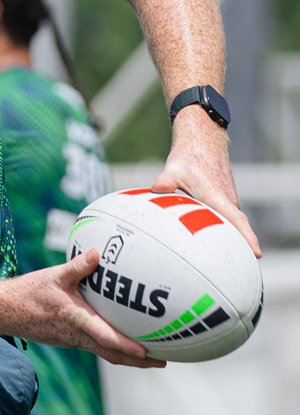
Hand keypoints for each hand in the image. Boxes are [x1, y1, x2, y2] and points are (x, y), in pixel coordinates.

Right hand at [4, 251, 165, 368]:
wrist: (6, 311)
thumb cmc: (29, 293)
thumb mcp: (53, 276)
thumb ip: (77, 266)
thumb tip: (98, 253)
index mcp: (75, 320)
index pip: (105, 338)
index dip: (126, 347)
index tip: (146, 352)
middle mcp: (77, 335)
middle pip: (112, 355)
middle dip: (138, 361)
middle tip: (162, 361)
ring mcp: (73, 340)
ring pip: (104, 352)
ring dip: (127, 357)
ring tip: (149, 356)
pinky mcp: (69, 339)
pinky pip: (95, 346)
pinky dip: (112, 347)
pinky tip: (119, 339)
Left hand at [154, 109, 260, 255]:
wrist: (202, 141)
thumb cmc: (189, 157)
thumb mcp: (174, 168)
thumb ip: (166, 180)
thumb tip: (157, 188)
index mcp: (217, 197)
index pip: (236, 220)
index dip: (246, 237)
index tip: (256, 254)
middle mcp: (227, 200)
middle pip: (237, 229)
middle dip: (241, 249)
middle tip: (241, 273)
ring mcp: (227, 200)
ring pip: (231, 224)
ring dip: (232, 241)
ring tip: (228, 267)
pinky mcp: (224, 200)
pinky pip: (226, 219)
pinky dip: (224, 231)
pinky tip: (214, 245)